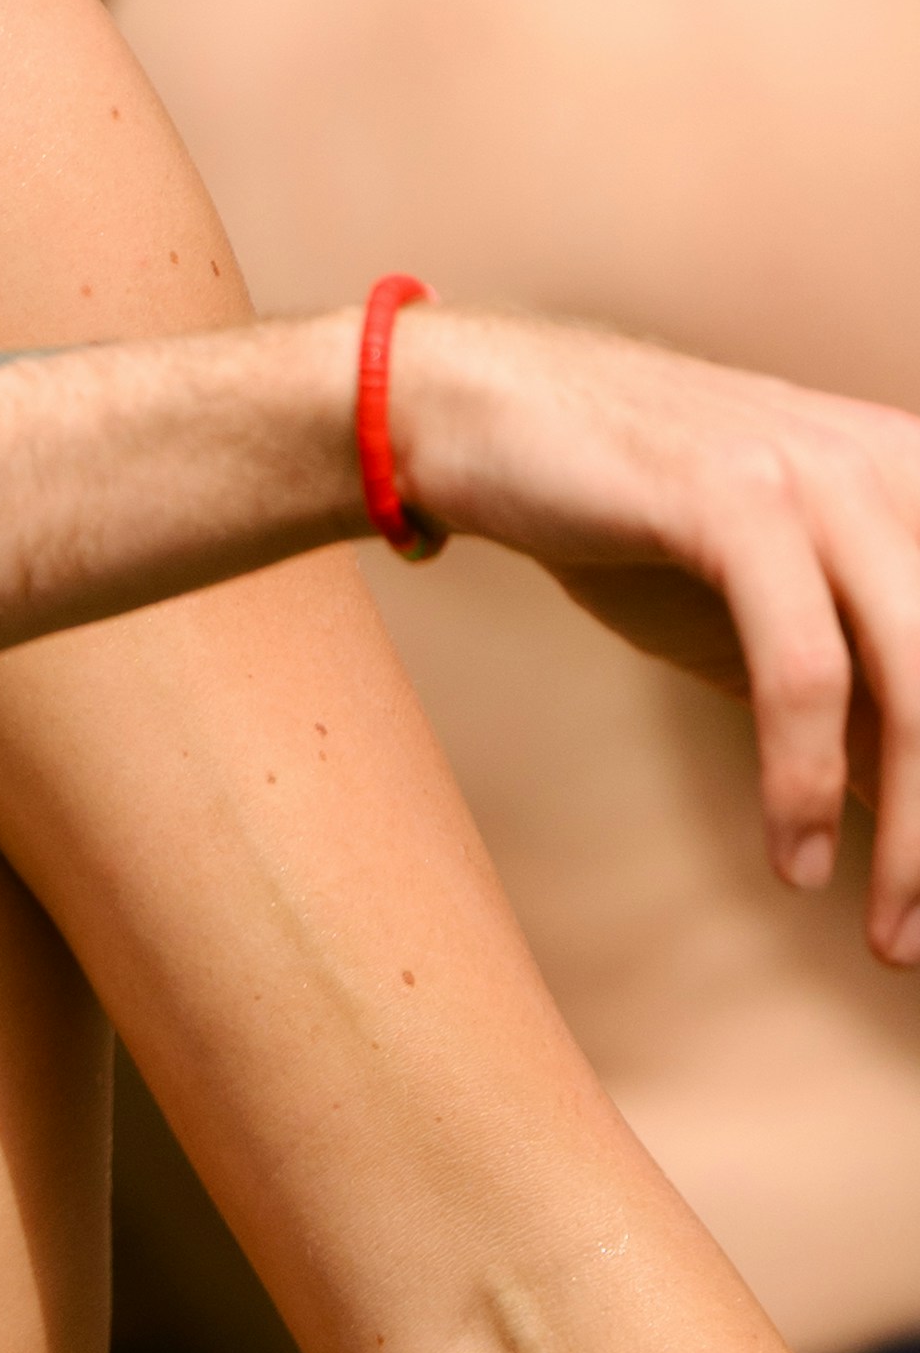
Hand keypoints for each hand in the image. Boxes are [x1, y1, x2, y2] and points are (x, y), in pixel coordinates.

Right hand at [391, 304, 919, 947]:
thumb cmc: (635, 522)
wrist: (477, 411)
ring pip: (914, 678)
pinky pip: (803, 662)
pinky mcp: (736, 493)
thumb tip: (915, 829)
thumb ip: (863, 702)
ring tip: (888, 932)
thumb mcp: (775, 624)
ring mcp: (822, 472)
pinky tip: (794, 857)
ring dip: (914, 832)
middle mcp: (896, 468)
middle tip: (919, 941)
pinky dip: (804, 777)